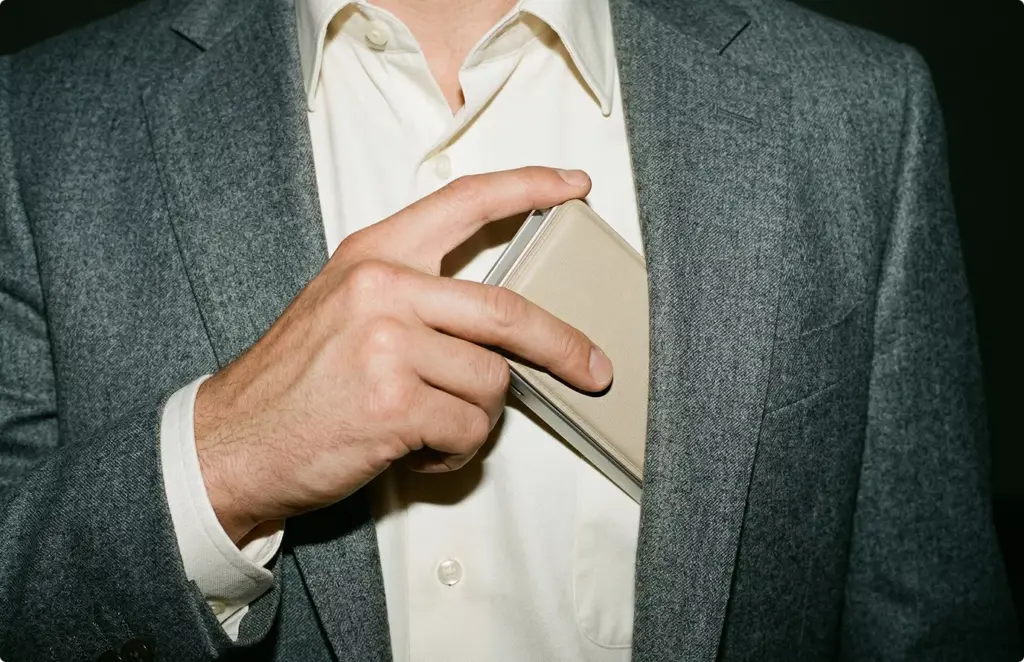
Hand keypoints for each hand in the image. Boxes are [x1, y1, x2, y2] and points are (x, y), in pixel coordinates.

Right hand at [193, 167, 612, 541]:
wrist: (233, 441)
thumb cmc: (293, 381)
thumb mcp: (342, 307)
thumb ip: (413, 297)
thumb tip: (495, 326)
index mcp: (374, 255)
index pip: (466, 201)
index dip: (529, 188)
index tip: (572, 185)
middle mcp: (383, 288)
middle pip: (507, 309)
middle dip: (562, 346)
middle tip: (591, 367)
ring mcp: (389, 344)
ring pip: (492, 383)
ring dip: (475, 417)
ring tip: (432, 425)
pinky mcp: (394, 402)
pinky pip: (469, 429)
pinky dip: (455, 451)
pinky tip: (417, 448)